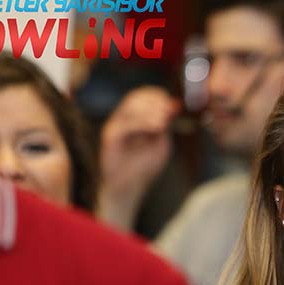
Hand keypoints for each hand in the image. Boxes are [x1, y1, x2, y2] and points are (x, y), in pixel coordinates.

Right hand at [97, 86, 178, 228]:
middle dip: (155, 102)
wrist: (127, 188)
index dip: (158, 96)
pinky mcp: (110, 136)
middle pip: (136, 97)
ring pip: (130, 107)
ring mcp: (115, 126)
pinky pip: (126, 123)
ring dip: (151, 111)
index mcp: (134, 118)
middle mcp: (122, 119)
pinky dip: (143, 123)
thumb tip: (173, 105)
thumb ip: (165, 126)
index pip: (143, 96)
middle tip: (169, 111)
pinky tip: (157, 128)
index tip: (173, 105)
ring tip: (164, 122)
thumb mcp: (161, 144)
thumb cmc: (143, 168)